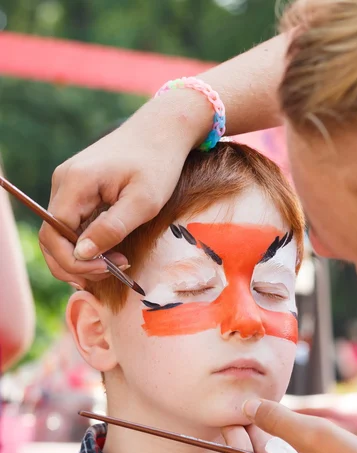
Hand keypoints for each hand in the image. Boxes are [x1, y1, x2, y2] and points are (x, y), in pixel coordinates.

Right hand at [39, 92, 210, 287]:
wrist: (163, 130)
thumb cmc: (158, 163)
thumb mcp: (143, 202)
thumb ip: (111, 229)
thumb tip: (82, 254)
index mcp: (75, 183)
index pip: (54, 235)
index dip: (74, 261)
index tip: (107, 270)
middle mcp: (64, 182)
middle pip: (51, 237)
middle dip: (74, 263)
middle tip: (108, 274)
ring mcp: (69, 184)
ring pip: (60, 233)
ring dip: (81, 256)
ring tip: (112, 266)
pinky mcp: (79, 188)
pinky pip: (72, 223)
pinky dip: (86, 243)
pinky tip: (108, 252)